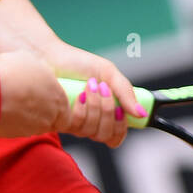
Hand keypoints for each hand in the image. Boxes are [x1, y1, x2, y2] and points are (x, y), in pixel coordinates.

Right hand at [0, 50, 69, 139]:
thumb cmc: (10, 72)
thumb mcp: (30, 59)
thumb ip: (40, 69)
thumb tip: (40, 71)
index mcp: (58, 97)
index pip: (65, 107)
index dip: (56, 101)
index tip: (47, 95)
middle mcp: (50, 116)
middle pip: (53, 118)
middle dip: (44, 110)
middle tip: (30, 99)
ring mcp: (34, 128)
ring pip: (36, 124)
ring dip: (29, 116)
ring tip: (14, 101)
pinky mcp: (17, 134)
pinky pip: (19, 128)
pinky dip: (15, 120)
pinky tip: (4, 108)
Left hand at [26, 37, 147, 147]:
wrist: (50, 56)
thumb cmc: (78, 63)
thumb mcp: (108, 73)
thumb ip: (126, 92)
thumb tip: (142, 113)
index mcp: (103, 114)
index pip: (116, 137)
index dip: (122, 128)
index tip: (122, 110)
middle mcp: (88, 122)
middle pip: (107, 136)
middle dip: (110, 112)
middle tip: (104, 89)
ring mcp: (74, 123)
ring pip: (94, 132)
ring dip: (97, 106)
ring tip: (90, 85)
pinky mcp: (61, 121)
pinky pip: (79, 125)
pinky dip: (84, 107)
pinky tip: (80, 93)